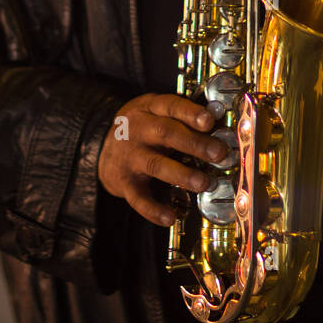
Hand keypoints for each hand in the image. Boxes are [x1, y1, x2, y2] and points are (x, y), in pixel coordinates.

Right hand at [98, 93, 223, 226]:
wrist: (102, 146)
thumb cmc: (143, 128)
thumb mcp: (158, 113)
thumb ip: (185, 119)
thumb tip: (220, 129)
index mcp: (150, 108)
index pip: (171, 106)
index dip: (190, 113)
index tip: (209, 120)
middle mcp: (138, 129)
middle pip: (166, 133)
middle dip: (194, 143)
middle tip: (218, 153)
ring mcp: (130, 156)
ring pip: (155, 164)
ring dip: (181, 174)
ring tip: (204, 183)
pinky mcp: (124, 181)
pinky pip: (138, 197)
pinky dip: (153, 209)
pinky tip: (170, 216)